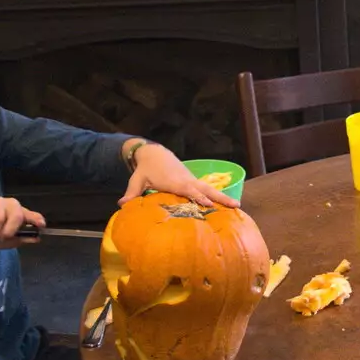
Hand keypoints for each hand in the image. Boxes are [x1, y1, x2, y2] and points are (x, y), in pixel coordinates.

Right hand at [0, 197, 44, 248]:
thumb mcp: (9, 240)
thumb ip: (22, 238)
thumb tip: (37, 238)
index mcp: (19, 213)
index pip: (30, 214)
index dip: (36, 219)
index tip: (41, 225)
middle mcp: (10, 204)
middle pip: (16, 215)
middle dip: (8, 231)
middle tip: (1, 238)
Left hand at [121, 143, 239, 208]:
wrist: (154, 153)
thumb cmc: (145, 168)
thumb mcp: (137, 180)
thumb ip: (131, 192)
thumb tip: (122, 204)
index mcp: (174, 181)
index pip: (188, 189)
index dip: (197, 196)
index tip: (207, 203)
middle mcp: (186, 181)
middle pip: (205, 189)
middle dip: (219, 197)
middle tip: (234, 205)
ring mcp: (191, 181)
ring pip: (210, 189)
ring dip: (223, 197)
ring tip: (237, 206)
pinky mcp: (193, 182)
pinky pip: (207, 189)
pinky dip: (218, 196)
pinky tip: (228, 205)